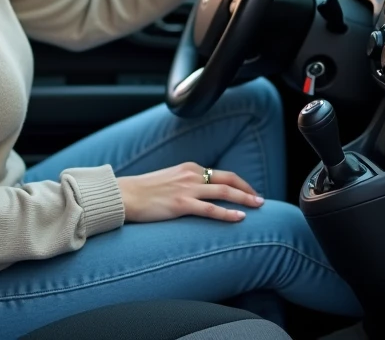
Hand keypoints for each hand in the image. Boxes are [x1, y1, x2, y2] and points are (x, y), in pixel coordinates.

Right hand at [118, 162, 264, 222]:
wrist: (124, 195)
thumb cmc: (142, 191)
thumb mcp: (168, 180)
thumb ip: (184, 183)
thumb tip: (198, 194)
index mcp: (188, 168)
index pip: (220, 173)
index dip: (238, 182)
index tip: (247, 190)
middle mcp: (191, 175)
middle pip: (228, 179)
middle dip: (247, 188)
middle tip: (260, 198)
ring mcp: (186, 189)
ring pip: (224, 191)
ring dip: (244, 198)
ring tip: (258, 206)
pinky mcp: (181, 204)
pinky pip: (210, 209)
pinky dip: (228, 213)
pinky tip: (240, 217)